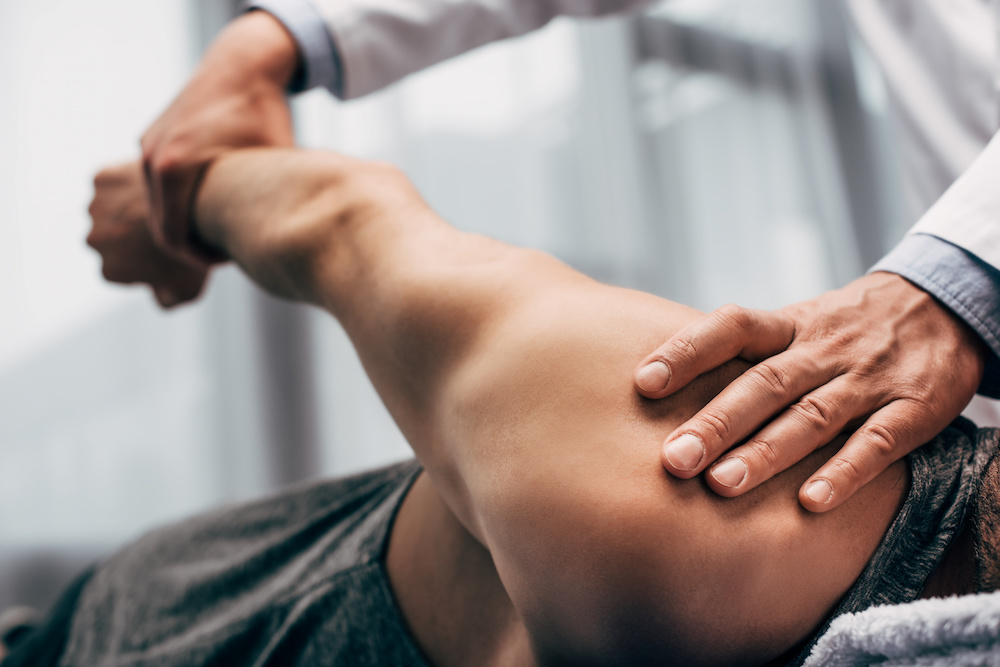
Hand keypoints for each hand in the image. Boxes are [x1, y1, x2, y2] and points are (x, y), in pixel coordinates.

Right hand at [87, 161, 209, 307]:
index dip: (142, 259)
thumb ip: (167, 301)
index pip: (121, 268)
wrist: (198, 209)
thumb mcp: (187, 291)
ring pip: (107, 209)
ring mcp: (96, 209)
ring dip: (123, 207)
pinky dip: (125, 182)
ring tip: (157, 205)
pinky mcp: (102, 179)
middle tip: (160, 227)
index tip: (162, 251)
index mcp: (110, 271)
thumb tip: (159, 299)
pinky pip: (111, 182)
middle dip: (128, 234)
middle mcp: (95, 241)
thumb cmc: (196, 254)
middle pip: (109, 238)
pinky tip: (151, 186)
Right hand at [140, 11, 296, 265]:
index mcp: (174, 170)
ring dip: (184, 219)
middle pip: (161, 224)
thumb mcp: (270, 165)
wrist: (242, 64)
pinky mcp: (151, 136)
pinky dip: (178, 196)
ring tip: (220, 226)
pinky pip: (158, 180)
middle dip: (191, 243)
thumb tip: (285, 250)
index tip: (226, 262)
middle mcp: (152, 158)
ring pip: (158, 202)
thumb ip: (269, 206)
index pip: (172, 238)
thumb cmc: (263, 115)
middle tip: (224, 252)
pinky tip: (211, 199)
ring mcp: (147, 145)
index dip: (199, 259)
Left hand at [634, 272, 985, 511]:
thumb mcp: (795, 324)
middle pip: (765, 384)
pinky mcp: (915, 409)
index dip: (688, 351)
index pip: (733, 327)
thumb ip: (742, 353)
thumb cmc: (842, 329)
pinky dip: (845, 473)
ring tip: (721, 484)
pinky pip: (878, 444)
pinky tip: (810, 503)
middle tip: (673, 459)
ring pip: (813, 416)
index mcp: (789, 325)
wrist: (942, 307)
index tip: (643, 382)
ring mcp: (869, 380)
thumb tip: (657, 383)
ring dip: (767, 452)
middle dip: (717, 422)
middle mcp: (824, 350)